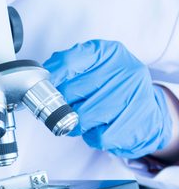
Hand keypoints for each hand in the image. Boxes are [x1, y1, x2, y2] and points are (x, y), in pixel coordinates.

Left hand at [43, 40, 172, 158]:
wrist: (148, 114)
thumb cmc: (115, 90)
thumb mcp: (97, 67)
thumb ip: (70, 66)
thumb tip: (43, 77)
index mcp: (110, 53)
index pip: (69, 61)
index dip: (51, 76)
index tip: (41, 86)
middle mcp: (124, 70)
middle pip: (70, 92)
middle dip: (61, 104)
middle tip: (65, 107)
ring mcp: (130, 96)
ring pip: (80, 117)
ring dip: (74, 123)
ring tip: (82, 119)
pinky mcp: (133, 122)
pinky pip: (96, 135)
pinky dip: (92, 136)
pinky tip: (100, 128)